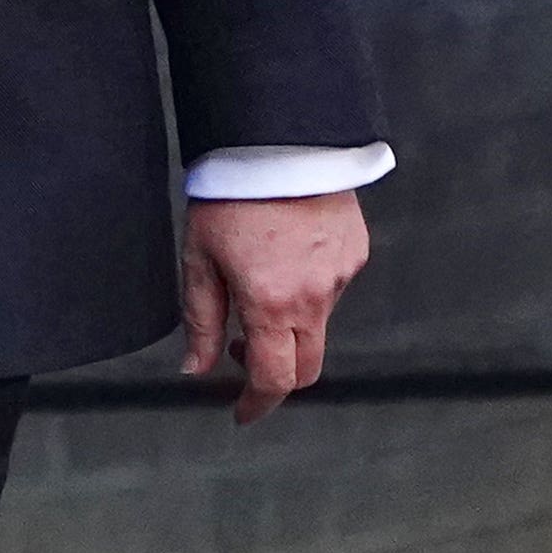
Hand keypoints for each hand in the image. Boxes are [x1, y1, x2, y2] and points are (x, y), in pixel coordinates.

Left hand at [182, 189, 366, 424]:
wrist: (279, 139)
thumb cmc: (232, 195)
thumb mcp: (200, 259)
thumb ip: (201, 320)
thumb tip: (195, 369)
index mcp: (271, 304)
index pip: (273, 380)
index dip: (256, 404)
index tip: (241, 412)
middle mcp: (314, 298)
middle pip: (306, 367)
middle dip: (276, 376)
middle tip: (241, 355)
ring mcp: (341, 276)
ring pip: (317, 325)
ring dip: (288, 325)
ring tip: (256, 283)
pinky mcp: (355, 253)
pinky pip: (332, 289)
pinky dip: (307, 290)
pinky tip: (284, 257)